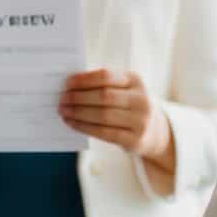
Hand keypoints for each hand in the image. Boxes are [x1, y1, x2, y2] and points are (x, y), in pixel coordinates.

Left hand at [59, 69, 173, 166]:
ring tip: (63, 111)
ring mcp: (140, 121)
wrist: (155, 131)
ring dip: (78, 113)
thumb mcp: (123, 89)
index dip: (84, 79)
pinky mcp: (135, 140)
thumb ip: (102, 84)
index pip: (106, 76)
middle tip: (61, 99)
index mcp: (135, 80)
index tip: (66, 83)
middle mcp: (141, 99)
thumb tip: (69, 84)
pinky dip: (84, 127)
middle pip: (103, 96)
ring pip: (102, 115)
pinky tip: (72, 123)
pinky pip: (104, 133)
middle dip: (78, 97)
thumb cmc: (128, 104)